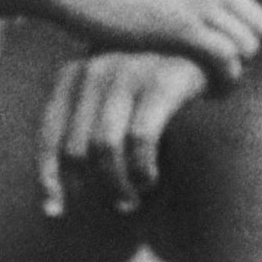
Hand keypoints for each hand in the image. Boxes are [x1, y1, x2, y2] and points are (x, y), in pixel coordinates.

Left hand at [37, 52, 208, 216]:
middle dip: (92, 188)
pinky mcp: (163, 80)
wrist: (213, 51)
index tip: (55, 210)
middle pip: (77, 147)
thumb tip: (58, 194)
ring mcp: (129, 70)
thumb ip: (88, 125)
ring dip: (117, 184)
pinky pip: (140, 138)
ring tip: (131, 200)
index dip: (48, 177)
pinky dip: (141, 167)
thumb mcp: (116, 95)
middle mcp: (96, 67)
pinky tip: (151, 178)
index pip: (49, 134)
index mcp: (76, 73)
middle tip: (115, 205)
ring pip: (105, 147)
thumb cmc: (159, 83)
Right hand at [44, 0, 261, 85]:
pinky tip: (210, 92)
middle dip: (257, 50)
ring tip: (221, 86)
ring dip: (241, 69)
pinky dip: (227, 79)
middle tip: (238, 72)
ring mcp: (199, 1)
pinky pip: (228, 58)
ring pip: (249, 42)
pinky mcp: (182, 28)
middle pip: (261, 18)